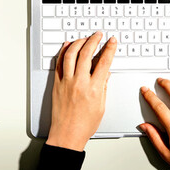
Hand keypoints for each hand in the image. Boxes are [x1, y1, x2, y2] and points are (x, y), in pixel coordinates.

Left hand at [46, 32, 115, 151]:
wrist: (67, 135)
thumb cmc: (84, 125)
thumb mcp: (101, 106)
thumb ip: (104, 87)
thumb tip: (105, 73)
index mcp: (94, 88)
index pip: (104, 62)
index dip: (109, 49)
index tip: (112, 41)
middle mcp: (79, 82)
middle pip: (86, 53)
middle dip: (94, 40)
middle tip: (98, 35)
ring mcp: (66, 82)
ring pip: (71, 54)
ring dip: (78, 42)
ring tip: (84, 38)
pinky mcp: (56, 84)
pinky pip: (59, 63)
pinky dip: (63, 52)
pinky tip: (67, 46)